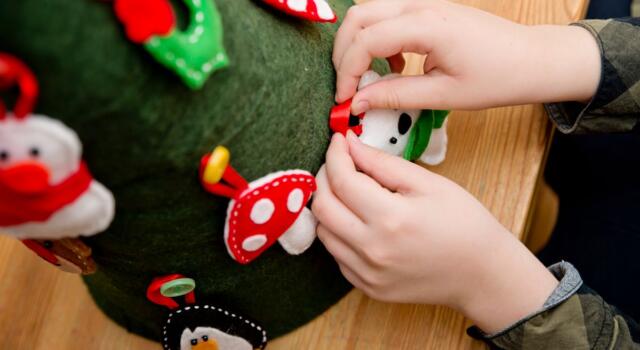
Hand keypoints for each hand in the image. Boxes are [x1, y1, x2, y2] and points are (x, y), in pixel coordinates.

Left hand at [312, 131, 558, 332]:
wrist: (483, 274)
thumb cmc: (464, 224)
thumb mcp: (429, 183)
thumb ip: (383, 163)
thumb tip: (350, 145)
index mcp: (390, 218)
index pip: (341, 180)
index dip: (335, 155)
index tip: (339, 140)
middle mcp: (372, 249)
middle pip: (322, 207)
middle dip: (324, 177)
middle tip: (339, 163)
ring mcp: (367, 273)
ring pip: (324, 232)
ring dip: (328, 206)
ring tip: (348, 191)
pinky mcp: (367, 287)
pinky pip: (337, 255)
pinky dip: (339, 232)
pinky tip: (358, 220)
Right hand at [333, 0, 600, 113]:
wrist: (531, 59)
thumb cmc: (497, 77)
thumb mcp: (443, 95)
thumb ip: (396, 97)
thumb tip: (358, 103)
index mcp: (427, 26)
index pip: (365, 41)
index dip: (347, 73)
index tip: (344, 100)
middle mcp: (421, 6)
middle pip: (357, 18)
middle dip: (344, 54)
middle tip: (348, 87)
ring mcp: (424, 2)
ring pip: (368, 12)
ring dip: (359, 44)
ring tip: (370, 78)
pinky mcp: (428, 8)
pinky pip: (386, 16)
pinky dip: (377, 40)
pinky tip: (394, 66)